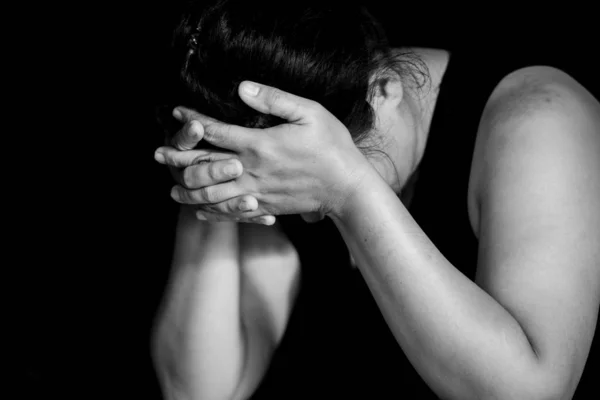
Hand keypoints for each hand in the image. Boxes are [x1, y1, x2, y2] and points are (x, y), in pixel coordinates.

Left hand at [158, 81, 372, 221]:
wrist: (347, 188)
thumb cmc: (332, 147)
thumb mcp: (309, 113)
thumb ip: (274, 99)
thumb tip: (242, 88)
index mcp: (259, 144)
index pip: (215, 131)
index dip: (192, 121)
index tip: (176, 113)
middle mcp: (251, 170)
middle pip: (204, 166)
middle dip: (178, 159)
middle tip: (158, 154)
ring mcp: (256, 192)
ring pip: (212, 195)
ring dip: (188, 191)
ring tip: (171, 189)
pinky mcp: (264, 206)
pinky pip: (231, 213)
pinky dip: (212, 213)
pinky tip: (201, 213)